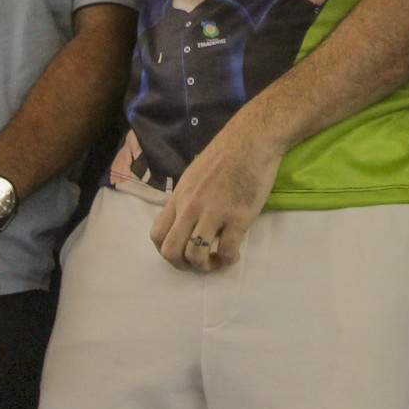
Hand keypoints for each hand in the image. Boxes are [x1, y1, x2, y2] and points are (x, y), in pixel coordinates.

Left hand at [151, 121, 283, 270]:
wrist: (252, 141)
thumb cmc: (226, 154)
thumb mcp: (194, 176)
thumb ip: (188, 199)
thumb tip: (188, 220)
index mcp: (179, 197)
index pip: (156, 234)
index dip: (166, 252)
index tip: (182, 252)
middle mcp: (190, 207)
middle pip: (171, 251)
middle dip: (183, 265)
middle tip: (199, 263)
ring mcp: (213, 213)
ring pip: (195, 255)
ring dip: (206, 266)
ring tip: (218, 260)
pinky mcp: (237, 217)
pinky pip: (226, 251)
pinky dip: (229, 259)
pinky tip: (234, 254)